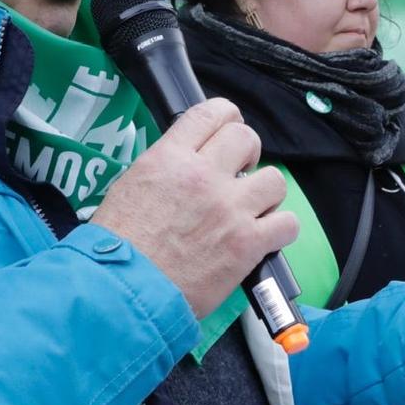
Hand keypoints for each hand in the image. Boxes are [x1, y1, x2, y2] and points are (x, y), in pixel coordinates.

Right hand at [89, 98, 297, 318]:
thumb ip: (165, 169)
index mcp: (169, 158)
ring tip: (251, 209)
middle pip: (246, 138)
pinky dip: (280, 230)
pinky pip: (287, 223)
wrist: (124, 291)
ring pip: (274, 179)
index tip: (229, 131)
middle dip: (247, 153)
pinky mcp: (247, 243)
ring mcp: (229, 208)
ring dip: (266, 194)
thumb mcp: (130, 187)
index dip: (227, 117)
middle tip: (240, 173)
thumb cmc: (117, 248)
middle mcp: (203, 175)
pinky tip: (264, 237)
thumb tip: (187, 165)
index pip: (211, 113)